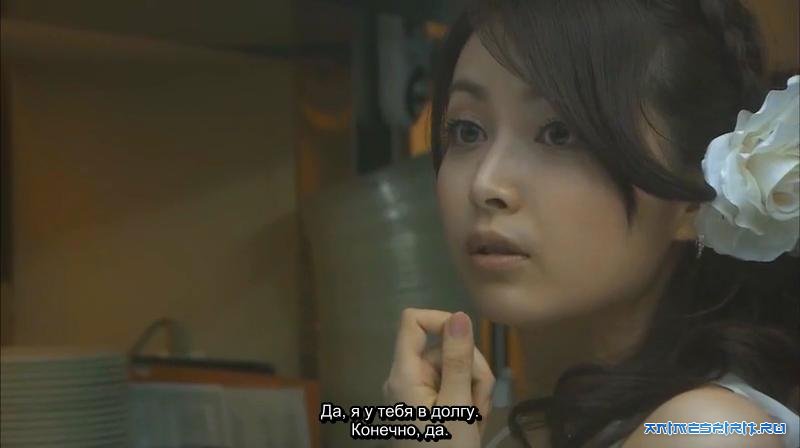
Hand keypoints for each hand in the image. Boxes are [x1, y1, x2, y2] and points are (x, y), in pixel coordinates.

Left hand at [383, 308, 494, 446]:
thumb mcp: (457, 406)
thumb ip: (458, 359)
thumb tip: (460, 316)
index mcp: (403, 373)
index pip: (412, 321)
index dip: (442, 320)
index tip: (468, 341)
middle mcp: (403, 378)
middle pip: (441, 347)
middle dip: (469, 368)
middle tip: (479, 402)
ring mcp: (414, 393)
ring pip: (451, 368)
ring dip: (472, 388)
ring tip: (476, 419)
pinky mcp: (425, 406)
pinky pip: (450, 387)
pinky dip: (466, 400)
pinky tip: (472, 423)